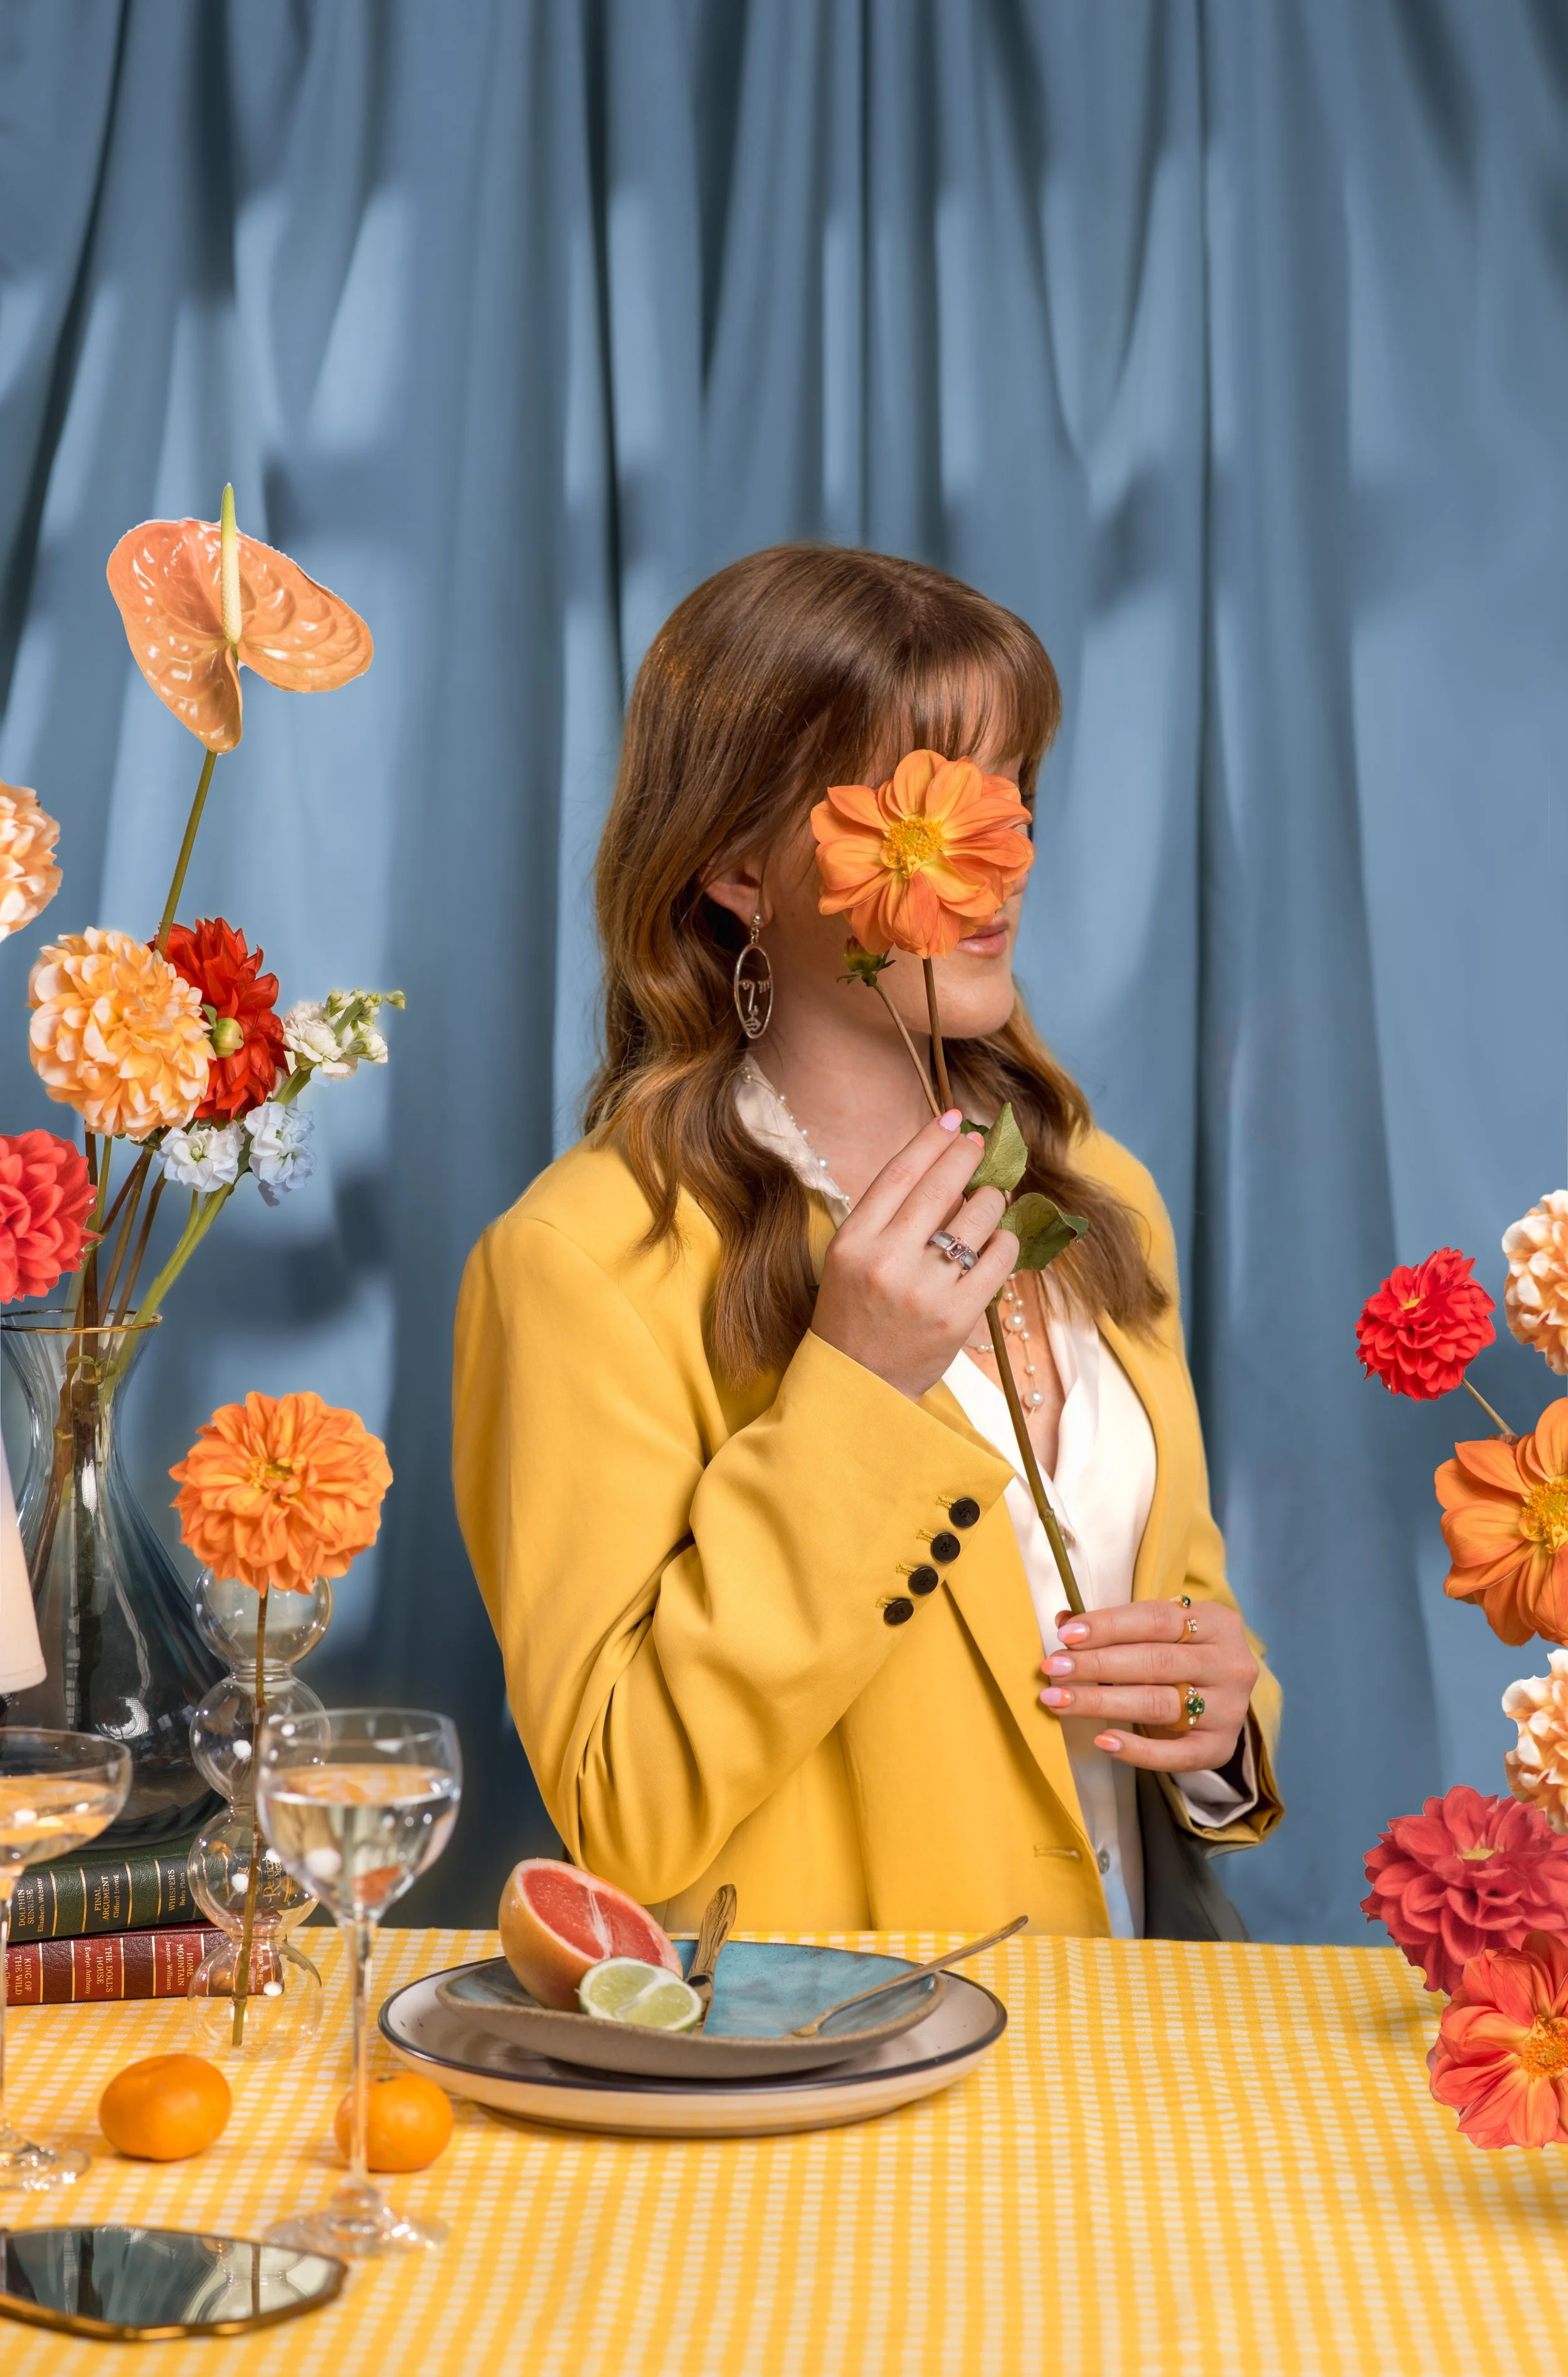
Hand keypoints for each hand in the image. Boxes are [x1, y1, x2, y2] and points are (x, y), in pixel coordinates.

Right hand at [810, 1109, 1017, 1400]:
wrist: (859, 1383)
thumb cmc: (854, 1312)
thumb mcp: (851, 1258)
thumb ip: (888, 1215)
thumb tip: (943, 1165)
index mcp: (854, 1241)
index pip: (900, 1173)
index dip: (931, 1140)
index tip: (953, 1119)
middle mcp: (887, 1261)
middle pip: (941, 1186)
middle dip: (968, 1157)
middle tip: (981, 1146)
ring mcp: (925, 1289)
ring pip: (979, 1217)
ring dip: (991, 1199)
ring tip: (989, 1200)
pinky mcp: (959, 1316)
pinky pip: (999, 1258)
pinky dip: (1004, 1240)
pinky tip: (998, 1240)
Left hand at [1038, 1598, 1257, 1772]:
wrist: (1225, 1693)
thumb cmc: (1184, 1652)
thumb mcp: (1163, 1629)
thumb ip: (1118, 1624)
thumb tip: (1065, 1620)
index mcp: (1217, 1622)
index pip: (1157, 1619)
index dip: (1109, 1625)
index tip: (1066, 1633)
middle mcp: (1231, 1664)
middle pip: (1156, 1662)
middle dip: (1097, 1664)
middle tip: (1053, 1668)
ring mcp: (1229, 1709)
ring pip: (1159, 1705)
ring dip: (1102, 1702)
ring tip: (1058, 1700)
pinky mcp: (1220, 1748)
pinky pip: (1177, 1755)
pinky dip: (1138, 1749)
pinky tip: (1103, 1739)